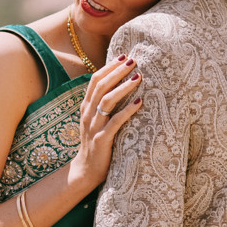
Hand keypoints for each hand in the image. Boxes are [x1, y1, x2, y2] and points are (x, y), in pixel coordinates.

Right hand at [70, 55, 142, 189]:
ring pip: (106, 101)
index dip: (109, 67)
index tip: (124, 56)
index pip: (95, 80)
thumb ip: (103, 104)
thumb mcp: (96, 120)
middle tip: (133, 60)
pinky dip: (128, 110)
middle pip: (100, 86)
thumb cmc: (96, 143)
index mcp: (86, 107)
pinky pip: (115, 122)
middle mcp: (88, 114)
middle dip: (117, 71)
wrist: (86, 170)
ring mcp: (94, 127)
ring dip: (123, 87)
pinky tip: (140, 102)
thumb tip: (119, 85)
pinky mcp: (102, 140)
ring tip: (138, 77)